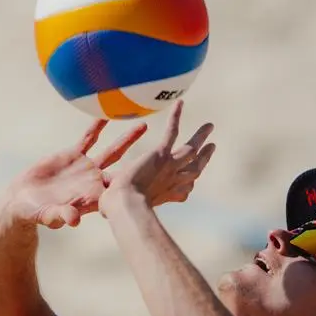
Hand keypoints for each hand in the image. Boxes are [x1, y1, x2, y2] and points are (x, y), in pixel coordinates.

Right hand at [4, 119, 147, 228]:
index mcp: (93, 197)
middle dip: (142, 162)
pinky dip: (98, 126)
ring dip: (127, 139)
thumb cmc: (36, 213)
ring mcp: (86, 167)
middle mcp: (95, 181)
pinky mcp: (73, 155)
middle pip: (124, 168)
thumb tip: (74, 220)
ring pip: (112, 151)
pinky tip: (108, 114)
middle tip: (163, 152)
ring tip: (144, 125)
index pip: (119, 192)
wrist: (22, 201)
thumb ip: (61, 215)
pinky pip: (88, 138)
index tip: (154, 182)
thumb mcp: (48, 215)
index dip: (135, 188)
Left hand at [100, 101, 215, 213]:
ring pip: (191, 149)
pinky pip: (172, 132)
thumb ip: (116, 205)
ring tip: (210, 125)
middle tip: (212, 147)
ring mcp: (170, 167)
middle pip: (195, 169)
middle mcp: (173, 182)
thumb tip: (103, 210)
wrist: (125, 206)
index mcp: (165, 196)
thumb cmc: (118, 214)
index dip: (188, 185)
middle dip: (204, 158)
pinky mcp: (161, 155)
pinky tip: (180, 102)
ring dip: (201, 136)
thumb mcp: (120, 209)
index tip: (191, 183)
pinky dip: (176, 117)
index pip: (184, 191)